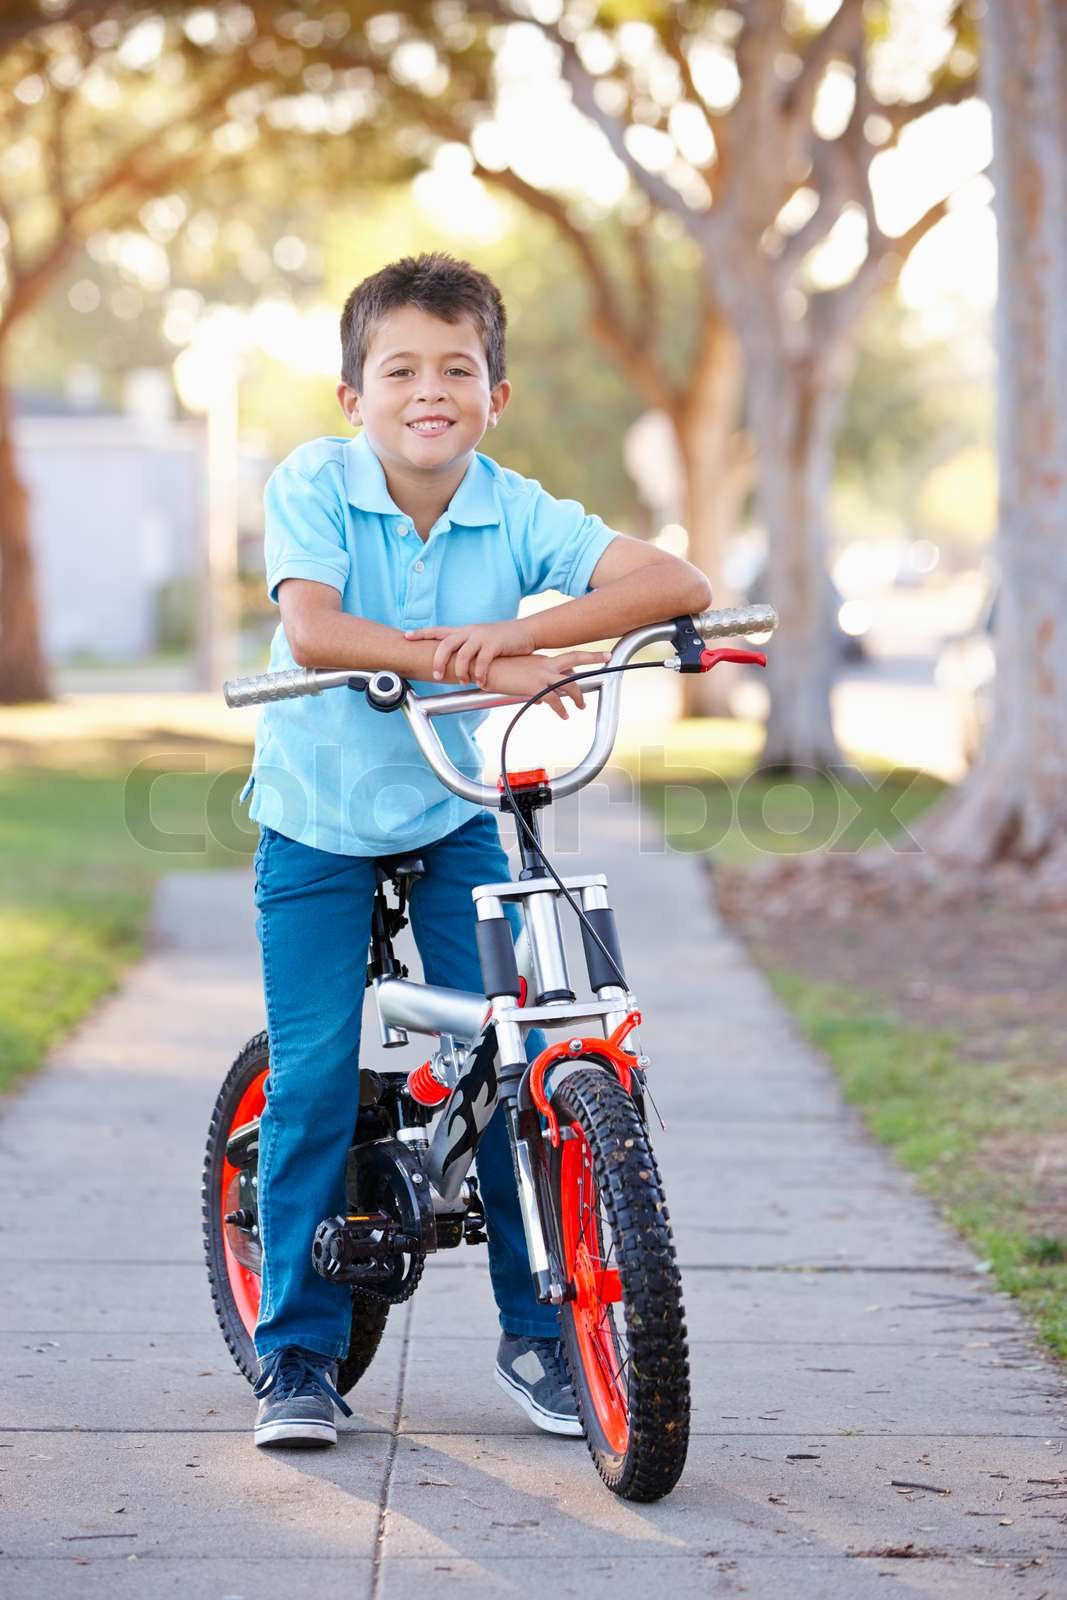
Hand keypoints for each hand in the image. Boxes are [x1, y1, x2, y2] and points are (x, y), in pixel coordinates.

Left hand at [403, 618, 537, 685]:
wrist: (525, 632)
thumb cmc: (502, 640)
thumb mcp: (481, 641)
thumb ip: (467, 649)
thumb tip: (455, 665)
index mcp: (464, 631)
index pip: (438, 631)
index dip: (422, 633)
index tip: (406, 636)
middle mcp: (470, 632)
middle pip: (446, 644)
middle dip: (439, 661)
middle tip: (436, 676)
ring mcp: (482, 637)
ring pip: (463, 655)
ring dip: (460, 671)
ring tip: (463, 682)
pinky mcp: (495, 644)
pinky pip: (482, 661)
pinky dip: (479, 674)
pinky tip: (481, 682)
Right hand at [483, 651, 608, 719]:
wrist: (482, 668)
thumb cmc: (496, 671)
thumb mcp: (517, 676)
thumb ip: (532, 685)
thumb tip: (540, 700)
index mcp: (540, 659)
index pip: (564, 662)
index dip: (575, 669)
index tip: (582, 672)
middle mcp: (544, 663)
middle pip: (574, 657)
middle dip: (592, 657)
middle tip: (607, 658)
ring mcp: (540, 674)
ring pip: (568, 683)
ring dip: (578, 696)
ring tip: (581, 707)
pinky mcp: (534, 686)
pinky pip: (554, 699)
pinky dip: (561, 708)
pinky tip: (564, 716)